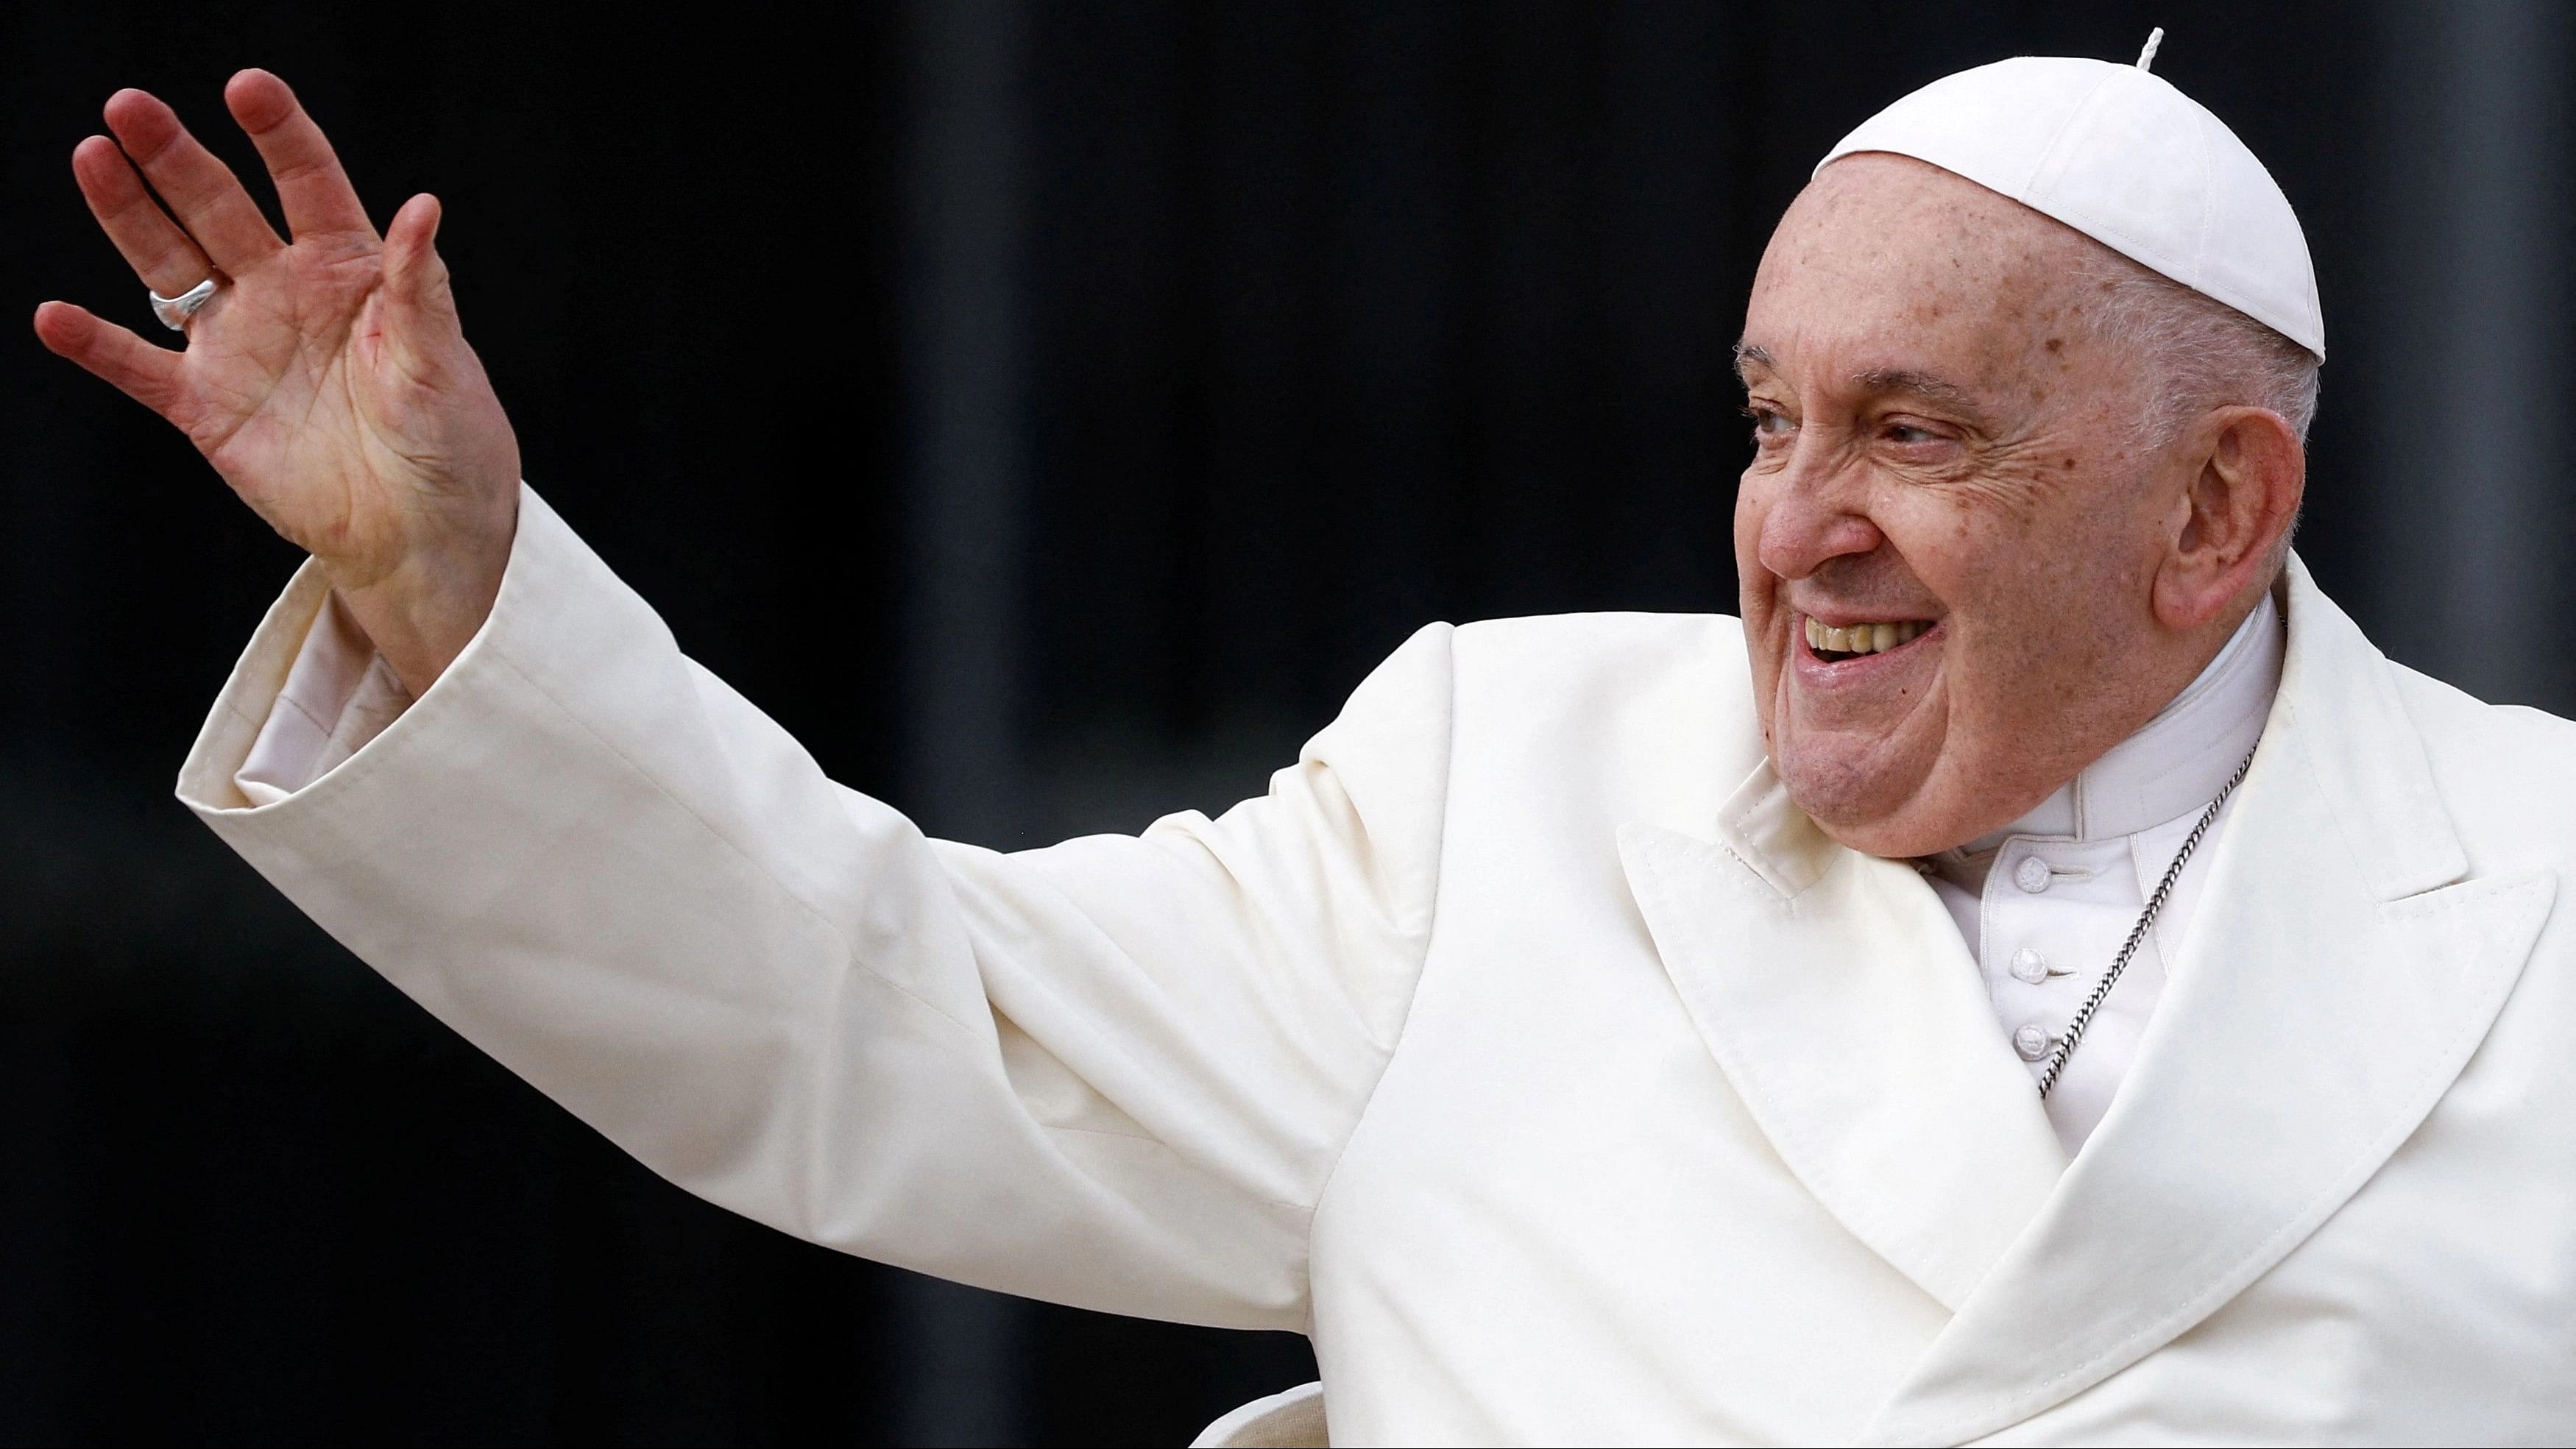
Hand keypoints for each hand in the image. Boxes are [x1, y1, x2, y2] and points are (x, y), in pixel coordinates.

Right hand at [35, 70, 519, 695]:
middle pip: (220, 209)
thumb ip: (422, 288)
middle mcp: (285, 292)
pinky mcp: (209, 406)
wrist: (426, 533)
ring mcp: (241, 345)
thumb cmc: (452, 441)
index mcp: (351, 270)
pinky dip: (97, 345)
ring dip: (129, 216)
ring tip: (92, 160)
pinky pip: (140, 368)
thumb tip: (423, 207)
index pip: (309, 184)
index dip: (280, 135)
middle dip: (177, 158)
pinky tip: (56, 318)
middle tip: (131, 107)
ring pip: (170, 265)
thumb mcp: (442, 362)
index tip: (248, 89)